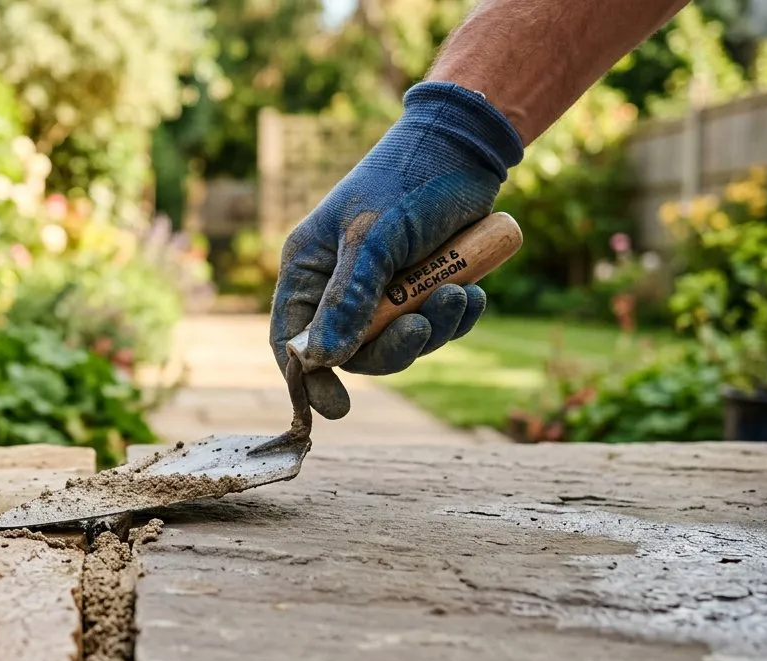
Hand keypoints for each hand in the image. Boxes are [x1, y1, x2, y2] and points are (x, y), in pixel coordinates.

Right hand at [269, 81, 523, 419]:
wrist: (465, 146)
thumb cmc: (406, 181)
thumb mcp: (374, 238)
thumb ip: (350, 298)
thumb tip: (325, 359)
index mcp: (308, 268)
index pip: (292, 337)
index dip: (308, 377)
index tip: (336, 408)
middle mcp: (338, 284)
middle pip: (352, 350)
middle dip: (393, 347)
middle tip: (422, 331)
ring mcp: (381, 288)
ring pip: (398, 342)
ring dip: (434, 328)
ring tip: (460, 294)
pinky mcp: (421, 286)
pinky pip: (432, 326)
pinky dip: (454, 317)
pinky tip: (474, 292)